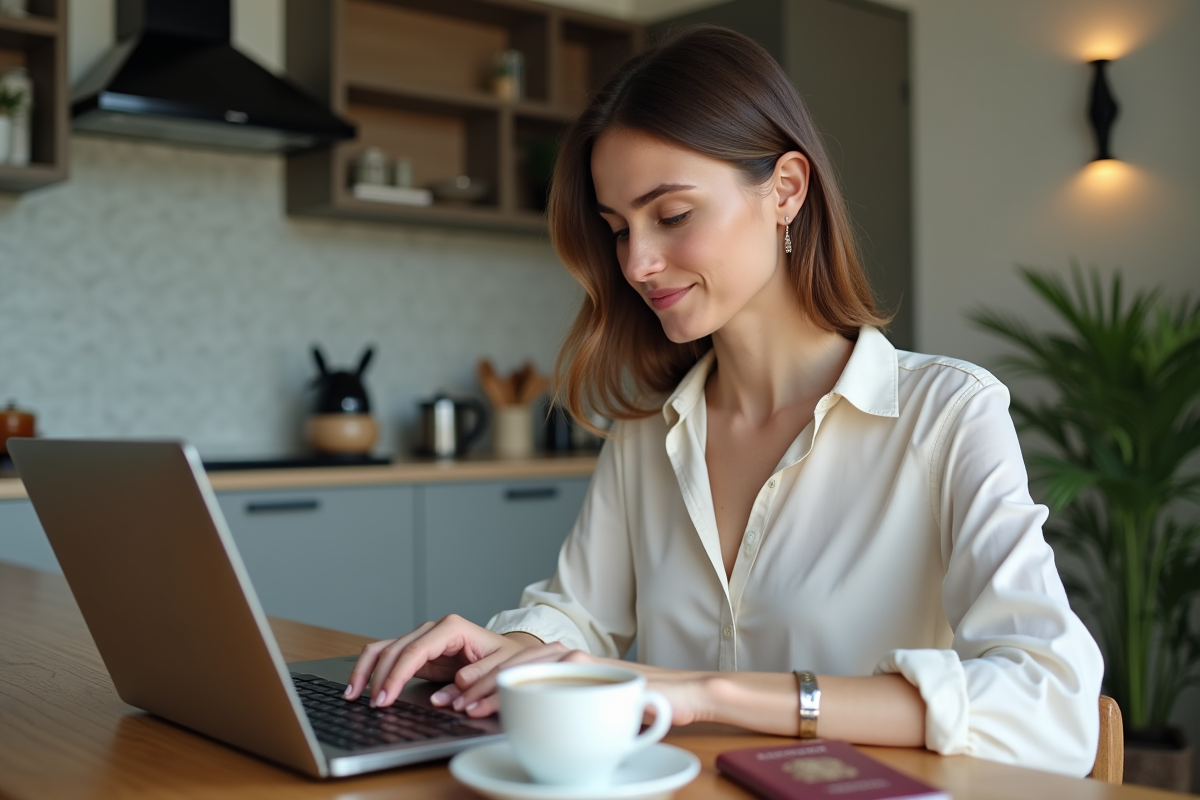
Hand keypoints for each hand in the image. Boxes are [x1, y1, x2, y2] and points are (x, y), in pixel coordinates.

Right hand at [342, 614, 541, 709]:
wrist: (506, 653)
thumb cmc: (505, 658)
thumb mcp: (502, 665)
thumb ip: (481, 675)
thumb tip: (458, 686)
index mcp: (452, 628)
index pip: (415, 650)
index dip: (397, 674)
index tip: (385, 697)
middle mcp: (433, 629)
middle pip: (395, 649)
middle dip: (379, 677)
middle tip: (373, 704)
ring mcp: (422, 638)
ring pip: (384, 649)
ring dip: (366, 670)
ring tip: (353, 694)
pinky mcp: (417, 651)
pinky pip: (387, 656)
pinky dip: (372, 669)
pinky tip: (360, 685)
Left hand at [444, 646, 720, 725]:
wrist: (683, 695)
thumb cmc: (638, 709)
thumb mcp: (592, 715)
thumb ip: (563, 714)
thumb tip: (527, 730)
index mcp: (562, 665)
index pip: (511, 668)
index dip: (479, 683)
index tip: (452, 700)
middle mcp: (565, 656)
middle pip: (507, 663)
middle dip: (471, 683)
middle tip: (445, 702)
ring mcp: (576, 658)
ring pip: (519, 667)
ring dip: (487, 686)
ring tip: (462, 704)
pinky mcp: (587, 666)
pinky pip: (543, 674)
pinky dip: (515, 687)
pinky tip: (497, 701)